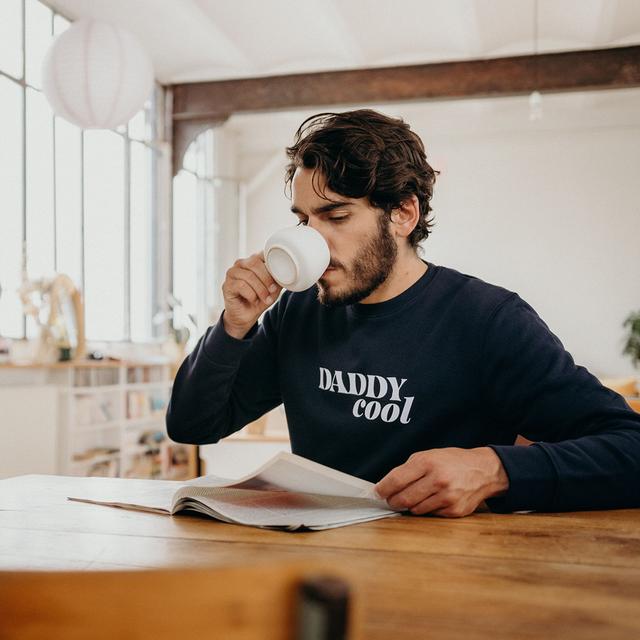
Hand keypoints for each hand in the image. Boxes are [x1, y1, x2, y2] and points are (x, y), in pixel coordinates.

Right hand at [221, 253, 281, 338]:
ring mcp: (232, 273)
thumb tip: (286, 272)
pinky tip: (254, 300)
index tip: (279, 277)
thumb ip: (278, 278)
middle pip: (255, 263)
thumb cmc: (259, 299)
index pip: (262, 254)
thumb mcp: (273, 289)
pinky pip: (241, 286)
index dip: (272, 264)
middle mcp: (241, 263)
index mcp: (253, 260)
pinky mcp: (227, 285)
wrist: (246, 316)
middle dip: (266, 279)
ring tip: (265, 298)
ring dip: (260, 289)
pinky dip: (251, 295)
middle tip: (272, 290)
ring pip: (248, 275)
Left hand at [375, 447, 508, 517]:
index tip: (376, 493)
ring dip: (410, 506)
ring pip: (415, 510)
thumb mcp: (429, 456)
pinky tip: (433, 500)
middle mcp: (437, 480)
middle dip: (393, 501)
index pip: (396, 480)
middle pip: (403, 499)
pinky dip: (427, 509)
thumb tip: (387, 486)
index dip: (383, 489)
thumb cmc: (452, 462)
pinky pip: (430, 515)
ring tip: (416, 496)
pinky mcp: (454, 511)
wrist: (483, 470)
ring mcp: (447, 497)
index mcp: (427, 462)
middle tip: (391, 500)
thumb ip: (408, 469)